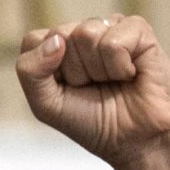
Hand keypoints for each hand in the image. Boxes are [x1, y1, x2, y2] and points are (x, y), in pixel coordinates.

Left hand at [15, 15, 169, 169]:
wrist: (136, 141)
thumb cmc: (93, 122)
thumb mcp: (46, 104)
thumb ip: (30, 71)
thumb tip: (55, 40)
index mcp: (58, 48)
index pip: (35, 40)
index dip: (47, 70)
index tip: (67, 88)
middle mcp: (83, 34)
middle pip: (60, 35)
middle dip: (74, 71)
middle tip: (94, 87)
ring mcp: (111, 28)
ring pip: (86, 34)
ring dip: (98, 69)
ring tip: (113, 81)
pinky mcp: (139, 30)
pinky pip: (114, 40)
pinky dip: (120, 66)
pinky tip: (131, 74)